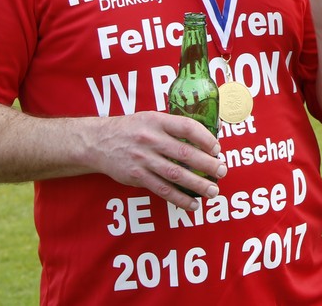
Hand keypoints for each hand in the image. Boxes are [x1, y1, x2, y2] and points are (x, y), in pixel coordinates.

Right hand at [86, 111, 226, 210]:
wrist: (99, 142)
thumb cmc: (132, 129)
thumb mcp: (151, 118)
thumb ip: (173, 126)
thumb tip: (205, 136)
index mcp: (157, 121)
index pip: (187, 127)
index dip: (205, 138)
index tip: (217, 148)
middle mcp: (151, 139)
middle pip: (184, 153)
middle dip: (207, 163)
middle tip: (222, 171)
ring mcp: (143, 160)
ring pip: (175, 174)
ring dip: (197, 184)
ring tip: (213, 191)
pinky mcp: (137, 177)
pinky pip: (162, 190)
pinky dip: (179, 199)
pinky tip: (193, 204)